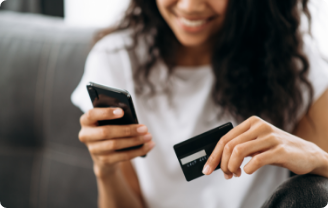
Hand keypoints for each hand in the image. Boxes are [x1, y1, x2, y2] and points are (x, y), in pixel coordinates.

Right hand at [79, 107, 154, 177]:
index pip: (91, 115)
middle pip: (106, 132)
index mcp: (86, 121)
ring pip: (116, 145)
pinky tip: (149, 145)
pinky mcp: (104, 161)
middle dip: (127, 130)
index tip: (122, 111)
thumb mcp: (108, 121)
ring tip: (148, 136)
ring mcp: (94, 150)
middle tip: (144, 128)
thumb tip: (133, 118)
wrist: (103, 153)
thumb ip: (116, 117)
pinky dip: (138, 151)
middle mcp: (86, 136)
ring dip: (135, 141)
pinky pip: (123, 156)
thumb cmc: (109, 129)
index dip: (106, 113)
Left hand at [202, 116, 323, 178]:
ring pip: (239, 150)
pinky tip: (248, 171)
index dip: (213, 155)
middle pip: (229, 145)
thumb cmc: (276, 149)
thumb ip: (240, 148)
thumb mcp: (256, 144)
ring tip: (234, 174)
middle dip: (221, 163)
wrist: (306, 153)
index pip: (225, 138)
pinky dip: (248, 168)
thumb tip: (218, 161)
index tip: (207, 169)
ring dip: (231, 166)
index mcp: (251, 122)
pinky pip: (256, 160)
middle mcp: (259, 126)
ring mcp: (270, 137)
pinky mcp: (280, 149)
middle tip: (225, 175)